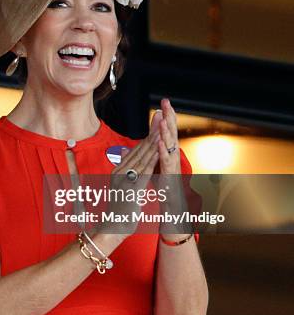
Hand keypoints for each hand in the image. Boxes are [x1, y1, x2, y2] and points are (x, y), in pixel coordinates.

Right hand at [94, 115, 160, 239]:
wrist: (112, 229)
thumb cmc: (120, 210)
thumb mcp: (122, 186)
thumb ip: (125, 170)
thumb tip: (125, 155)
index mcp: (119, 170)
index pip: (136, 149)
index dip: (148, 134)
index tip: (156, 120)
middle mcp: (120, 171)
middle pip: (139, 148)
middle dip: (152, 130)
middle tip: (161, 114)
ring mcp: (124, 179)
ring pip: (142, 156)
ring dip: (153, 140)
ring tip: (162, 126)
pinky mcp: (130, 189)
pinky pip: (143, 171)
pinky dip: (152, 159)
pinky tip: (159, 149)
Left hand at [157, 99, 190, 235]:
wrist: (173, 212)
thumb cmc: (165, 192)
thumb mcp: (155, 170)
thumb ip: (151, 157)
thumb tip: (142, 147)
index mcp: (169, 156)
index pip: (167, 133)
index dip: (165, 119)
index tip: (163, 103)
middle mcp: (173, 160)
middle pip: (171, 135)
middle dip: (169, 118)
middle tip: (167, 101)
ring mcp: (173, 169)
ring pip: (170, 146)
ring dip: (166, 130)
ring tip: (163, 116)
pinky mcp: (171, 179)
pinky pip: (166, 164)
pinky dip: (163, 152)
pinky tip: (159, 142)